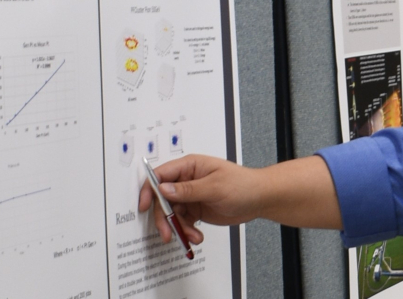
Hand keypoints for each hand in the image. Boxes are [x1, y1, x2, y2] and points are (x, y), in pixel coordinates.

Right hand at [138, 154, 263, 244]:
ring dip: (179, 228)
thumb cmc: (243, 184)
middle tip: (168, 233)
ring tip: (192, 237)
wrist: (259, 199)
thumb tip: (163, 189)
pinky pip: (183, 222)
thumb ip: (188, 190)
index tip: (143, 206)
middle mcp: (187, 180)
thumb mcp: (215, 187)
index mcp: (190, 166)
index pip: (161, 175)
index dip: (149, 190)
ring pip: (172, 213)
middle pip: (162, 199)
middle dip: (164, 218)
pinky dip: (187, 231)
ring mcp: (191, 196)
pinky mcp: (195, 209)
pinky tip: (197, 236)